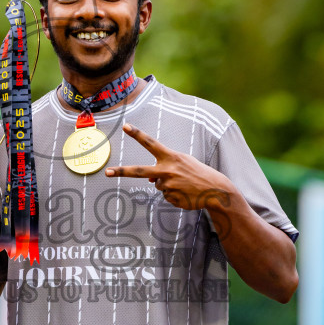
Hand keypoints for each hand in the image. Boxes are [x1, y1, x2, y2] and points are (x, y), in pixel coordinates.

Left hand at [105, 123, 230, 211]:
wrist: (216, 190)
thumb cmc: (198, 173)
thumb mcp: (182, 164)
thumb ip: (165, 167)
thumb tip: (148, 181)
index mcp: (171, 157)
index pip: (151, 143)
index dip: (137, 134)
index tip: (125, 126)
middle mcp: (167, 170)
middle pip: (139, 171)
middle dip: (122, 171)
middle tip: (107, 172)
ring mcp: (167, 185)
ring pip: (157, 186)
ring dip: (168, 186)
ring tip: (184, 184)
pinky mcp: (171, 198)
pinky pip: (166, 196)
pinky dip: (174, 195)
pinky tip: (185, 193)